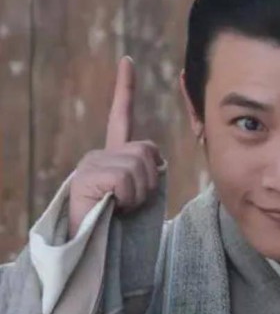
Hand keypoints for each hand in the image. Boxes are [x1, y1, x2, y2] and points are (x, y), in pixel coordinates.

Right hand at [68, 57, 162, 237]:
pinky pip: (128, 180)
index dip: (125, 89)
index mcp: (112, 156)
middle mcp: (98, 154)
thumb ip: (146, 170)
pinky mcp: (87, 177)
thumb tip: (158, 162)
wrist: (93, 252)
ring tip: (120, 207)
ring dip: (140, 193)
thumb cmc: (119, 228)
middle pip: (148, 151)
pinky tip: (112, 208)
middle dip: (149, 181)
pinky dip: (129, 199)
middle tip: (129, 202)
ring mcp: (90, 164)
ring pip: (141, 166)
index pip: (121, 116)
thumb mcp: (137, 193)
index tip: (127, 61)